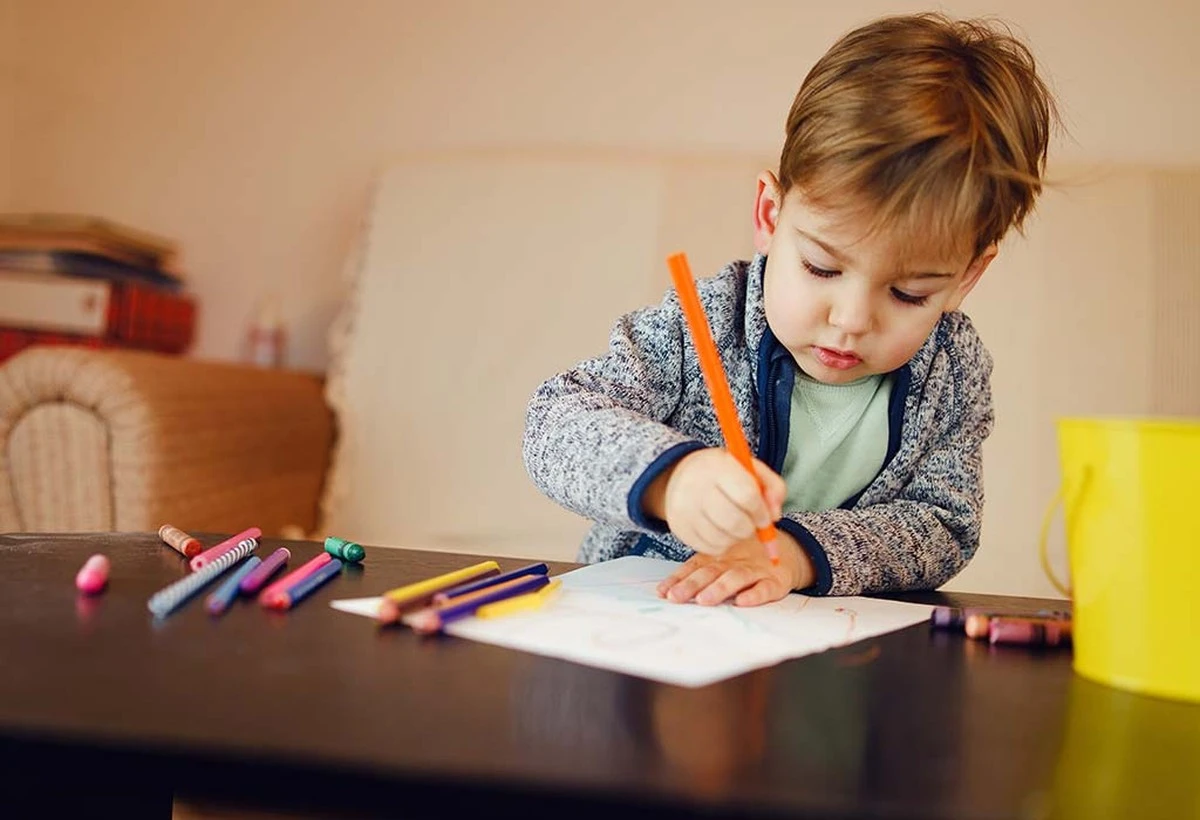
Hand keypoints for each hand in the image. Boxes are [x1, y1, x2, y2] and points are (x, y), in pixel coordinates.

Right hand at [643, 448, 785, 555]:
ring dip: (737, 538)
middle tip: (750, 523)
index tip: (765, 517)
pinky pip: (710, 548)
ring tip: (735, 525)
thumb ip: (773, 487)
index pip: (747, 495)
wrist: (681, 476)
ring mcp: (684, 509)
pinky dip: (722, 544)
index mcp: (718, 467)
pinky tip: (720, 530)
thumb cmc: (722, 474)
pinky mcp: (679, 528)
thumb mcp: (750, 469)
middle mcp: (696, 486)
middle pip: (735, 522)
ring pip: (723, 539)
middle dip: (750, 528)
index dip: (761, 512)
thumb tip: (775, 516)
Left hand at [656, 531, 813, 606]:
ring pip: (736, 578)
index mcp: (718, 557)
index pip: (694, 567)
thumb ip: (697, 572)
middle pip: (711, 572)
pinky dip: (754, 595)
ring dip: (719, 589)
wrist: (787, 553)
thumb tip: (665, 591)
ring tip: (704, 600)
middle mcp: (734, 562)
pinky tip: (742, 602)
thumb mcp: (721, 560)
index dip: (678, 579)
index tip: (663, 592)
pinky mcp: (775, 581)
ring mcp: (755, 571)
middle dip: (692, 585)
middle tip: (677, 597)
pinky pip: (765, 588)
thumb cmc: (746, 559)